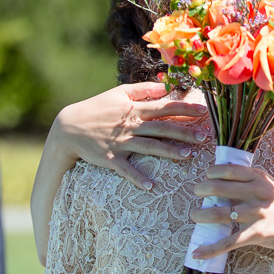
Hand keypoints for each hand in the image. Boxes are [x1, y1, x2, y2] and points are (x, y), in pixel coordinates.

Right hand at [51, 82, 208, 188]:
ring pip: (149, 147)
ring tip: (188, 156)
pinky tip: (152, 185)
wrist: (68, 127)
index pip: (165, 107)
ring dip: (169, 151)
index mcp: (135, 109)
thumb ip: (143, 89)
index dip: (185, 108)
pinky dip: (138, 177)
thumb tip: (165, 87)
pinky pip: (126, 169)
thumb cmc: (97, 108)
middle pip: (162, 128)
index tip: (203, 111)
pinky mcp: (110, 158)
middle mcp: (131, 126)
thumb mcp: (119, 93)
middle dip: (184, 132)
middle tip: (204, 137)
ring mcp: (121, 143)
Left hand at [189, 162, 273, 257]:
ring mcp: (257, 214)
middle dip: (201, 190)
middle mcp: (257, 193)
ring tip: (194, 215)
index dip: (211, 173)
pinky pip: (229, 242)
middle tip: (196, 193)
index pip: (228, 170)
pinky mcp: (257, 234)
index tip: (205, 177)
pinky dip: (210, 248)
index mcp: (260, 178)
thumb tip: (227, 180)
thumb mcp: (273, 187)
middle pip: (218, 188)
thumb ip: (254, 182)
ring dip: (200, 215)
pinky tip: (197, 252)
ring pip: (218, 214)